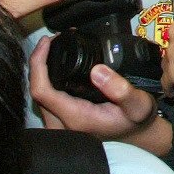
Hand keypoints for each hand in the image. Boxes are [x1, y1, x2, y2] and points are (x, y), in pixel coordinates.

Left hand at [28, 36, 170, 155]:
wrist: (137, 132)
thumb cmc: (136, 119)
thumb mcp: (138, 105)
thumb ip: (121, 90)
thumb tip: (97, 70)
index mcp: (75, 117)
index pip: (41, 91)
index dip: (38, 64)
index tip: (47, 42)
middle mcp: (62, 123)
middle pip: (35, 90)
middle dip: (39, 61)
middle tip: (53, 40)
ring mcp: (59, 123)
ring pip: (38, 93)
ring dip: (42, 68)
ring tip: (54, 47)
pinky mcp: (60, 119)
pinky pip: (45, 95)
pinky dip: (47, 76)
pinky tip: (55, 62)